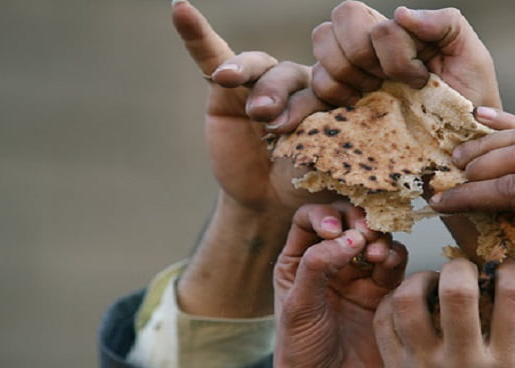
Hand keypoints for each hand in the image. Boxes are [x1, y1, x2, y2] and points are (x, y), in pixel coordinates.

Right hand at [172, 0, 327, 213]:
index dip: (316, 103)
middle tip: (270, 122)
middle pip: (290, 74)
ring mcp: (263, 82)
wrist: (271, 202)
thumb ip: (329, 141)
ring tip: (229, 81)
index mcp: (334, 95)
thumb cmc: (307, 183)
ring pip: (258, 65)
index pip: (326, 86)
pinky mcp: (226, 88)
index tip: (308, 130)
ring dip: (245, 72)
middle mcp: (300, 82)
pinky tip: (181, 11)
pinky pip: (212, 55)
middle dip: (279, 95)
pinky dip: (197, 35)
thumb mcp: (324, 166)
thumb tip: (332, 125)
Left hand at [242, 203, 407, 367]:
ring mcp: (357, 278)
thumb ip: (318, 266)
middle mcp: (328, 265)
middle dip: (357, 220)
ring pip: (374, 239)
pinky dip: (394, 257)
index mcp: (297, 263)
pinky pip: (394, 264)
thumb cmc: (302, 356)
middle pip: (346, 221)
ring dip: (378, 238)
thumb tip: (349, 238)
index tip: (335, 231)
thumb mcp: (298, 307)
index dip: (324, 215)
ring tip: (376, 255)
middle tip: (364, 233)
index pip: (309, 219)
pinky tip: (388, 265)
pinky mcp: (383, 294)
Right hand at [311, 1, 500, 108]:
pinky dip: (333, 96)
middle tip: (388, 83)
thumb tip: (400, 13)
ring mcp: (350, 75)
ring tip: (374, 96)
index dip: (390, 51)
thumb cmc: (470, 101)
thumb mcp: (471, 56)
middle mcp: (368, 47)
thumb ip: (445, 23)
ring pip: (321, 49)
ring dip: (347, 76)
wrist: (462, 148)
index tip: (420, 79)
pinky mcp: (338, 106)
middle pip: (336, 23)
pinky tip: (357, 109)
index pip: (365, 15)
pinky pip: (314, 89)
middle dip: (363, 56)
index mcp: (396, 31)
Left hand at [374, 258, 514, 367]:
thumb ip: (508, 341)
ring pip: (409, 300)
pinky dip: (392, 302)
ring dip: (419, 279)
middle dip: (459, 267)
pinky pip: (384, 322)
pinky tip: (403, 303)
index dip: (510, 270)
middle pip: (458, 290)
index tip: (504, 267)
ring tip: (427, 281)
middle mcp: (465, 365)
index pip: (514, 298)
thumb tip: (502, 291)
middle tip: (460, 270)